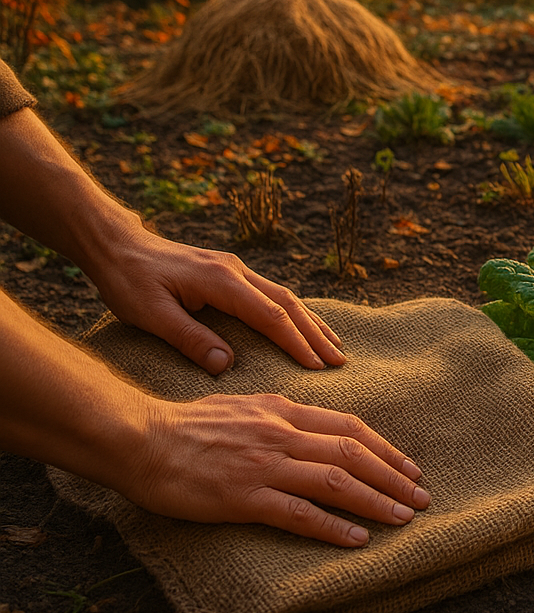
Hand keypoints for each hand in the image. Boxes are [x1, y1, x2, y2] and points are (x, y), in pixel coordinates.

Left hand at [87, 228, 344, 374]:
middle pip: (289, 303)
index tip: (318, 368)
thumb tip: (228, 366)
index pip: (271, 316)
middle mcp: (236, 271)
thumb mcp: (150, 315)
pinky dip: (293, 312)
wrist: (115, 244)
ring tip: (334, 345)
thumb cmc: (128, 281)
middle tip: (340, 361)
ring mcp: (235, 269)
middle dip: (316, 334)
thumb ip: (190, 339)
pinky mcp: (229, 272)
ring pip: (285, 296)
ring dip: (310, 321)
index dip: (297, 343)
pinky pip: (271, 293)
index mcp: (222, 281)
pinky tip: (302, 324)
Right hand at [125, 392, 430, 546]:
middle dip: (393, 477)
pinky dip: (333, 527)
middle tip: (421, 498)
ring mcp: (265, 466)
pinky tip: (357, 539)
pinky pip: (299, 514)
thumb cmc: (188, 425)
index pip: (349, 428)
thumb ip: (281, 415)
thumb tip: (312, 426)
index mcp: (283, 411)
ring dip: (376, 502)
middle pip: (353, 455)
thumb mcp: (245, 406)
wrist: (142, 440)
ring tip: (403, 519)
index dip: (385, 448)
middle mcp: (282, 434)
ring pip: (336, 483)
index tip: (409, 467)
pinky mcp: (244, 497)